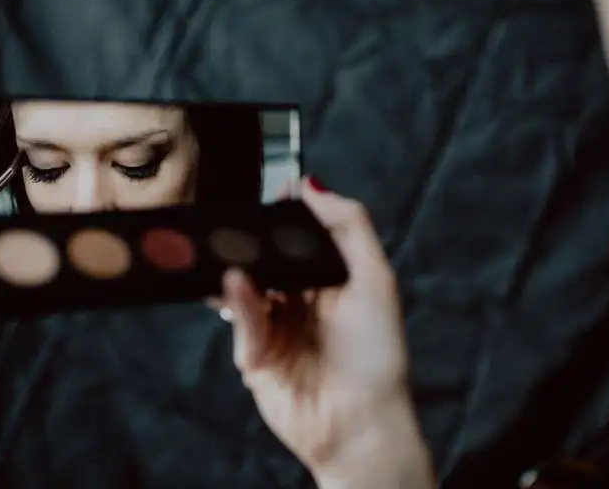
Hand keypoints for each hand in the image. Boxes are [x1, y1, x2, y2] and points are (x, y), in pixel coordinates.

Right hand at [214, 177, 432, 485]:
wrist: (359, 423)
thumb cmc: (378, 355)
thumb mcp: (375, 279)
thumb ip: (349, 226)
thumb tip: (312, 185)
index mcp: (332, 280)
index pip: (301, 237)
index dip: (286, 214)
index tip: (271, 188)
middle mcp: (303, 300)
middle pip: (269, 257)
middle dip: (255, 239)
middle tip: (240, 217)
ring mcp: (276, 326)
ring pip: (248, 284)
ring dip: (240, 265)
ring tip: (230, 247)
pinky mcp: (254, 353)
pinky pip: (241, 316)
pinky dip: (237, 297)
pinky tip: (236, 281)